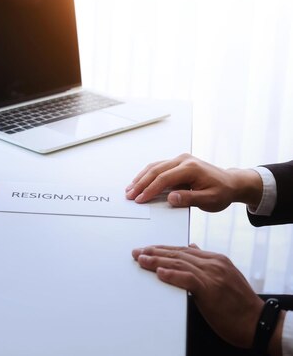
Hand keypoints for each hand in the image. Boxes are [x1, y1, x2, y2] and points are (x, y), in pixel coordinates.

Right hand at [125, 153, 262, 211]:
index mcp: (191, 168)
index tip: (140, 200)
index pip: (165, 178)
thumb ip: (189, 199)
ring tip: (130, 189)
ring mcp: (180, 159)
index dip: (150, 189)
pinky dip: (147, 175)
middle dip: (141, 184)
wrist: (232, 183)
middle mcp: (184, 160)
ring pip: (155, 167)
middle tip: (129, 195)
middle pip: (156, 170)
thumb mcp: (209, 200)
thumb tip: (171, 198)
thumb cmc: (222, 192)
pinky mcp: (178, 163)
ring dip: (141, 178)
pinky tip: (139, 182)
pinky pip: (159, 167)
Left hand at [132, 244, 269, 348]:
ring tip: (141, 260)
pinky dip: (172, 275)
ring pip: (179, 264)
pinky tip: (159, 273)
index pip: (182, 250)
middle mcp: (213, 263)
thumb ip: (206, 262)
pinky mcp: (211, 289)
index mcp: (215, 259)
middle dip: (154, 252)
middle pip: (177, 254)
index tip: (146, 249)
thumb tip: (192, 247)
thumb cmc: (238, 303)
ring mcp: (213, 275)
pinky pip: (188, 279)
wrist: (256, 321)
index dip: (162, 249)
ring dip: (157, 261)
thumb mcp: (224, 276)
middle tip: (137, 252)